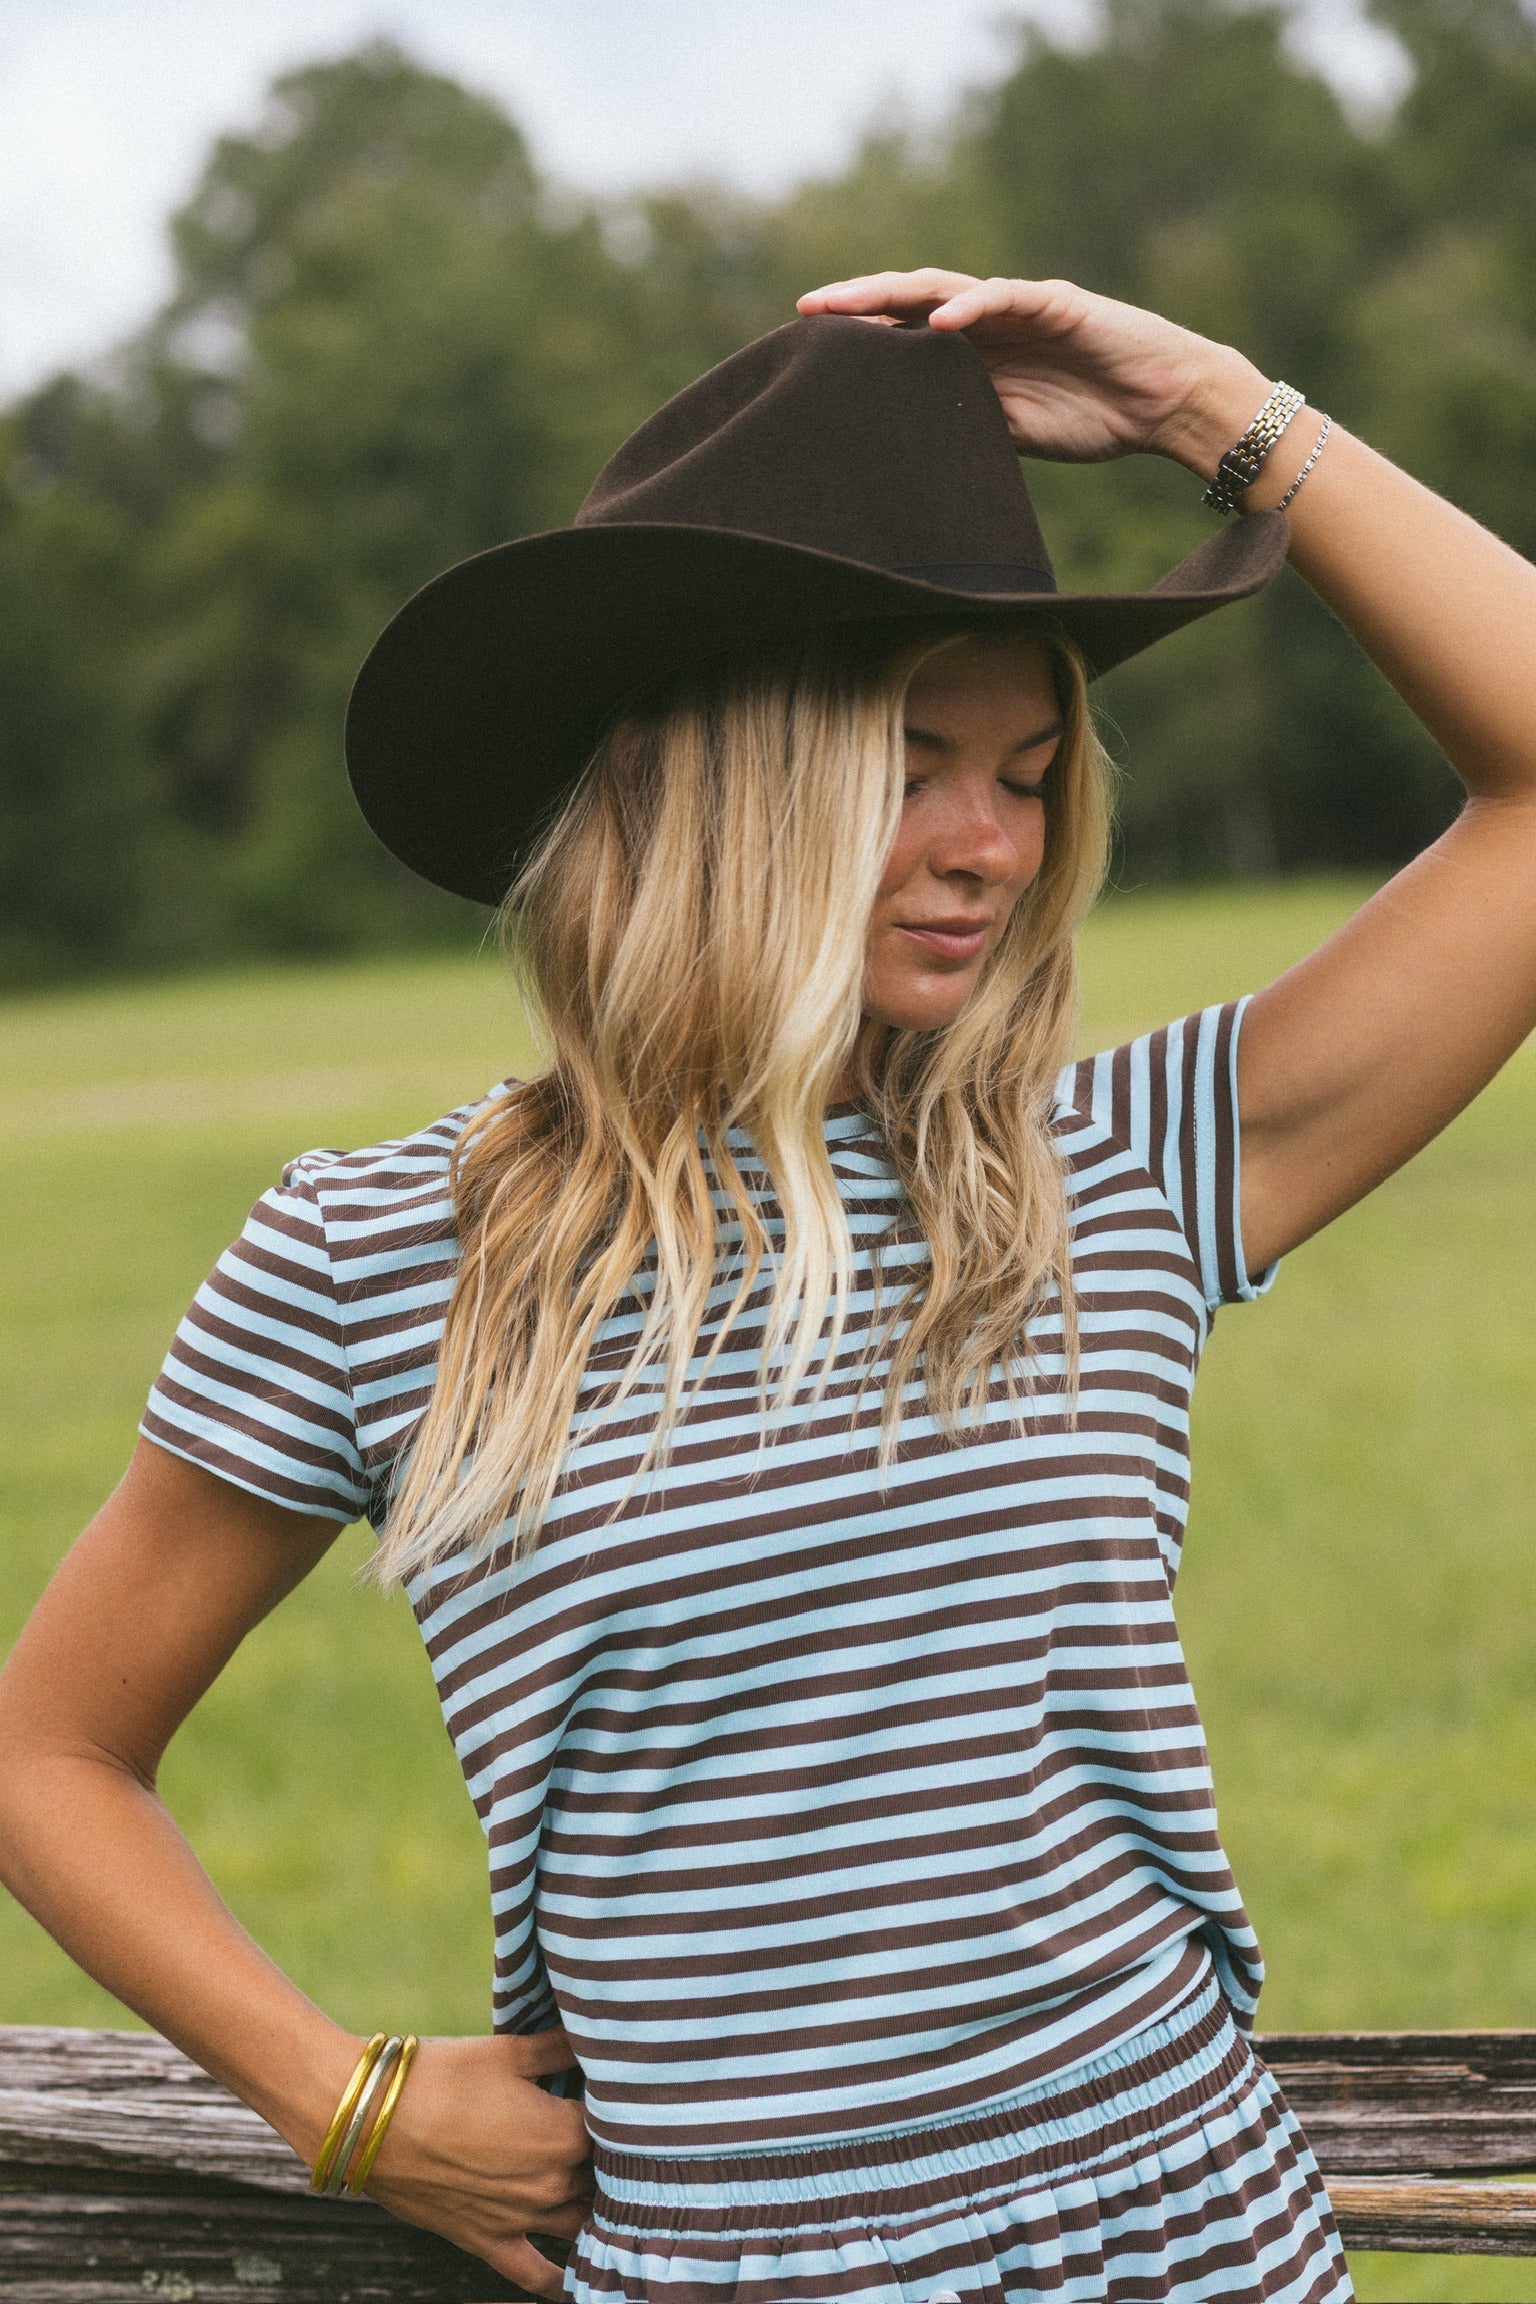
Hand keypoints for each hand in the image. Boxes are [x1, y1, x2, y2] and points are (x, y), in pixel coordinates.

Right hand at [357, 2027, 592, 2298]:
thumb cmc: (442, 2076)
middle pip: (602, 2174)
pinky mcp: (488, 2241)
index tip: (616, 2095)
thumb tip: (597, 2034)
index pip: (615, 2126)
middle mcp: (552, 2183)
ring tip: (608, 2192)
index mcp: (564, 2133)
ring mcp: (521, 2218)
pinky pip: (534, 2273)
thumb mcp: (508, 2050)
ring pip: (581, 2221)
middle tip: (609, 2135)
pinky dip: (560, 2281)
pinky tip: (579, 2283)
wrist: (373, 2122)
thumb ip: (559, 2047)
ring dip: (595, 2208)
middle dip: (608, 2156)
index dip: (616, 2109)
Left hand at [796, 268, 1265, 474]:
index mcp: (974, 351)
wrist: (1164, 404)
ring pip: (947, 289)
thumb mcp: (1012, 433)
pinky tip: (938, 322)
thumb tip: (905, 450)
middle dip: (858, 303)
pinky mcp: (1058, 303)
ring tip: (851, 304)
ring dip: (897, 293)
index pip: (904, 335)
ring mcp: (1021, 306)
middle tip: (807, 311)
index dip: (859, 338)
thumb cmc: (1092, 416)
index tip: (807, 351)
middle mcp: (988, 320)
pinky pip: (1008, 298)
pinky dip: (973, 308)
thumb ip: (964, 425)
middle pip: (911, 301)